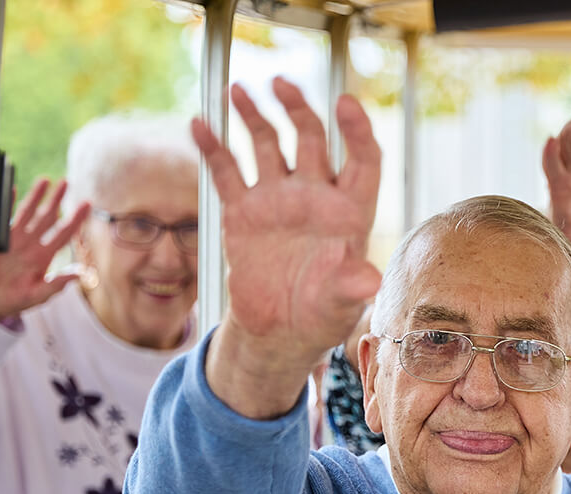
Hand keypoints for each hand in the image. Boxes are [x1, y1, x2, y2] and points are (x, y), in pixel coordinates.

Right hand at [0, 177, 89, 321]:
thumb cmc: (10, 301)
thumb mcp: (36, 296)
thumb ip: (57, 285)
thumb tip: (81, 274)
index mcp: (43, 257)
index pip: (64, 234)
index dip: (75, 219)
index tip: (87, 205)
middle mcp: (30, 245)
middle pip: (47, 217)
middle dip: (57, 200)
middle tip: (66, 182)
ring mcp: (13, 240)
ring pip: (28, 213)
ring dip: (36, 196)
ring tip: (45, 181)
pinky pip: (3, 217)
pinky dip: (6, 203)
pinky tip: (10, 189)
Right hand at [190, 78, 382, 366]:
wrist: (278, 332)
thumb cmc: (321, 317)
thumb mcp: (341, 304)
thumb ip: (352, 286)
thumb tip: (370, 280)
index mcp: (350, 212)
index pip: (362, 160)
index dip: (357, 130)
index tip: (345, 103)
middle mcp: (316, 198)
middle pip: (312, 139)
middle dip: (299, 109)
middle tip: (281, 83)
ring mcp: (277, 200)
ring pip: (268, 145)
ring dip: (255, 116)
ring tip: (239, 89)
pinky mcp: (243, 212)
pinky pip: (227, 172)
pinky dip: (213, 148)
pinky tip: (200, 124)